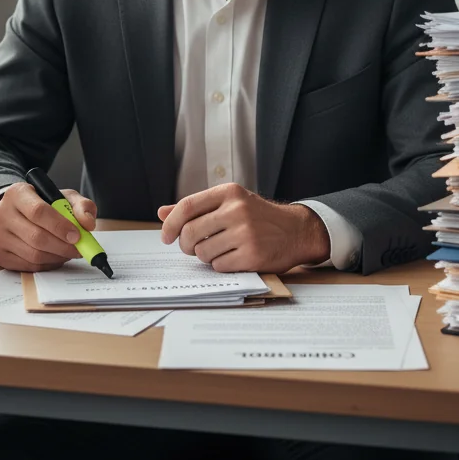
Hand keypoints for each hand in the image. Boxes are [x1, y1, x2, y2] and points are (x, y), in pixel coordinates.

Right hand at [0, 181, 97, 271]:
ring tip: (69, 252)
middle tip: (79, 249)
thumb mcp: (63, 197)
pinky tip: (56, 257)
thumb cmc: (43, 204)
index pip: (38, 212)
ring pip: (33, 254)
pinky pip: (29, 266)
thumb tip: (88, 224)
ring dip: (58, 257)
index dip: (60, 226)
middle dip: (63, 246)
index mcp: (17, 193)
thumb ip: (81, 205)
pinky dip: (48, 264)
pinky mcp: (0, 255)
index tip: (77, 235)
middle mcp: (2, 214)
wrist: (16, 213)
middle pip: (36, 236)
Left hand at [157, 184, 329, 273]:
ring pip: (203, 252)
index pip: (187, 206)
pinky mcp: (253, 254)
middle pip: (190, 232)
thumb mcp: (231, 203)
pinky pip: (219, 266)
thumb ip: (197, 208)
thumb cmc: (258, 217)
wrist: (296, 230)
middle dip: (186, 245)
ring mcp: (246, 233)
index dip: (171, 224)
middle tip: (192, 247)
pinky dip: (221, 266)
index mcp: (229, 193)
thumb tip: (162, 214)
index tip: (166, 236)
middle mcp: (237, 210)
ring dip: (205, 256)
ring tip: (219, 250)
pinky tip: (233, 258)